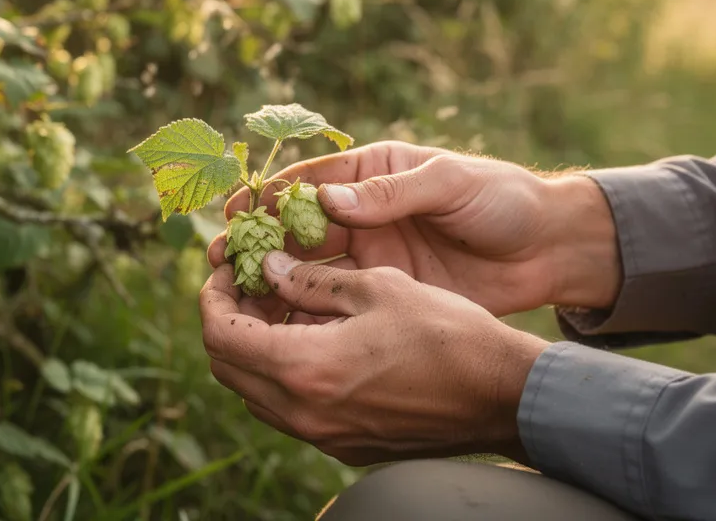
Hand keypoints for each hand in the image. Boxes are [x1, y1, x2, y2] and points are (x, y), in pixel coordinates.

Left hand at [200, 250, 549, 464]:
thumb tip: (270, 269)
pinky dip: (285, 373)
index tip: (227, 269)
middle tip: (250, 284)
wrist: (502, 395)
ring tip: (282, 307)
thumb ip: (312, 281)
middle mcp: (304, 413)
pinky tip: (314, 339)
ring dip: (255, 349)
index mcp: (303, 368)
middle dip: (229, 320)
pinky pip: (291, 410)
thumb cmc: (446, 333)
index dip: (213, 297)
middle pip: (227, 368)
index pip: (220, 335)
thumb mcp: (377, 287)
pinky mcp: (346, 446)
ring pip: (256, 393)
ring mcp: (324, 435)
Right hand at [207, 141, 619, 318]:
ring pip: (307, 268)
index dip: (267, 194)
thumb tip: (329, 201)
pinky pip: (334, 302)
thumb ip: (393, 194)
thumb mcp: (450, 184)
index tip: (234, 209)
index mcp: (371, 175)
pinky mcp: (384, 293)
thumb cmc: (504, 200)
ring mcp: (370, 257)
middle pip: (294, 227)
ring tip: (238, 294)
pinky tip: (279, 325)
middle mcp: (361, 214)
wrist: (550, 250)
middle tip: (223, 258)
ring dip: (272, 279)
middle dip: (257, 240)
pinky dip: (304, 311)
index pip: (307, 180)